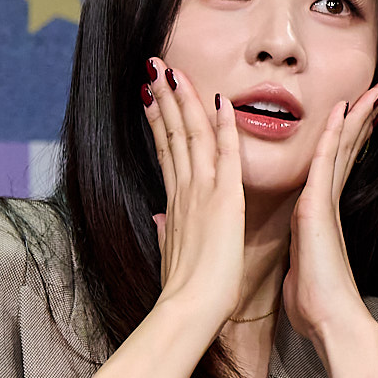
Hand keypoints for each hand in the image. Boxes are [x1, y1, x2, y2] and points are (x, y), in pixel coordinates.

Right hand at [143, 57, 247, 322]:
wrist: (191, 309)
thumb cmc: (184, 292)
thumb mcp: (170, 256)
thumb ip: (165, 233)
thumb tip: (158, 219)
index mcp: (175, 205)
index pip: (167, 153)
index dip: (159, 123)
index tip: (152, 98)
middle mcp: (185, 192)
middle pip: (173, 135)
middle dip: (164, 98)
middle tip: (155, 68)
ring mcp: (202, 192)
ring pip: (192, 134)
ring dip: (183, 99)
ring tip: (172, 69)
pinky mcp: (224, 199)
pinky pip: (225, 153)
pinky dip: (223, 124)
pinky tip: (220, 98)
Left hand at [281, 81, 377, 349]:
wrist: (333, 324)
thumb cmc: (316, 309)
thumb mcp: (299, 275)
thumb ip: (298, 262)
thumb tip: (296, 268)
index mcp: (319, 220)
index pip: (336, 171)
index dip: (347, 143)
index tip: (358, 121)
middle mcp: (326, 206)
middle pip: (345, 153)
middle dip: (360, 123)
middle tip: (377, 94)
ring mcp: (325, 205)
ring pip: (341, 149)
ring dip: (355, 117)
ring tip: (373, 90)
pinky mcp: (319, 208)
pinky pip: (327, 160)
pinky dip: (334, 133)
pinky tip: (343, 108)